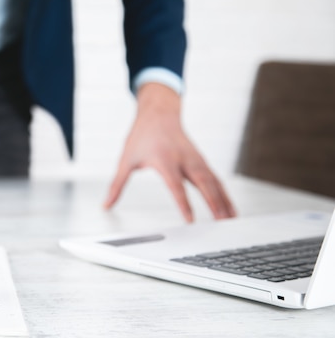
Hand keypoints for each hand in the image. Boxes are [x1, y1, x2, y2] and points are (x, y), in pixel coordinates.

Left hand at [103, 83, 235, 221]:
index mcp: (164, 160)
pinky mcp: (201, 161)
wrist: (159, 113)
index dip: (184, 204)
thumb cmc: (141, 136)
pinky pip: (216, 179)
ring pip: (214, 182)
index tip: (190, 221)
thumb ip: (117, 185)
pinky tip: (230, 208)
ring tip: (232, 221)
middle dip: (214, 204)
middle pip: (203, 184)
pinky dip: (224, 194)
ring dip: (224, 201)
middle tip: (222, 224)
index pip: (176, 187)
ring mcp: (195, 159)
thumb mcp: (125, 160)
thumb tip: (106, 205)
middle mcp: (184, 159)